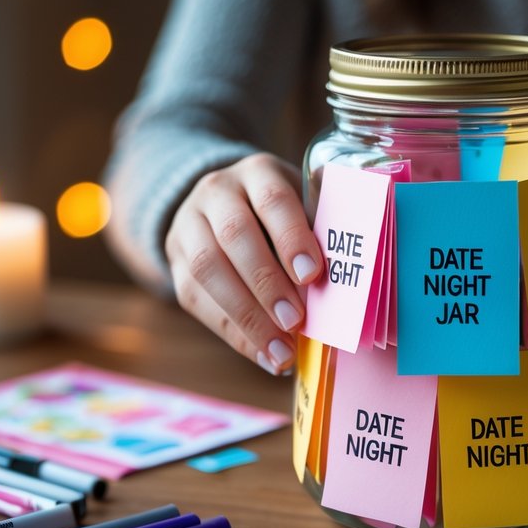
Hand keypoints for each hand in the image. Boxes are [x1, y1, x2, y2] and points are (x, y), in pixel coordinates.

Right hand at [165, 153, 323, 373]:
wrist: (222, 206)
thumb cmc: (282, 213)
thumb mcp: (304, 204)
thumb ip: (322, 230)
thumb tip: (351, 278)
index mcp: (257, 172)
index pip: (272, 199)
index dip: (292, 237)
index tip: (313, 274)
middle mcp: (216, 192)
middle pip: (235, 235)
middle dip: (266, 282)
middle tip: (295, 320)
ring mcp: (188, 225)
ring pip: (208, 269)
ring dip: (247, 316)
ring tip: (281, 350)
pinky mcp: (175, 262)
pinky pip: (195, 299)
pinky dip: (233, 333)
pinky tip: (263, 355)